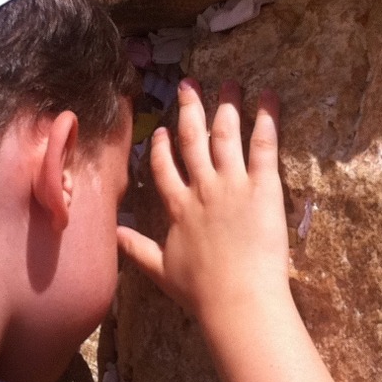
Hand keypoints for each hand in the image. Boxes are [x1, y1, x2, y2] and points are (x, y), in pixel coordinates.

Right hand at [118, 79, 291, 323]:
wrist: (237, 299)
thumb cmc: (201, 292)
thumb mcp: (161, 271)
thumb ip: (137, 249)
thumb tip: (113, 236)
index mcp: (178, 208)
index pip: (164, 168)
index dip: (161, 147)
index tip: (161, 131)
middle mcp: (202, 188)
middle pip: (192, 140)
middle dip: (189, 109)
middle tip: (189, 84)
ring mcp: (232, 185)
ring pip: (225, 135)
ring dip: (226, 106)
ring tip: (230, 83)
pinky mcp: (263, 187)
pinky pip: (264, 145)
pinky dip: (267, 118)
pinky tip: (268, 97)